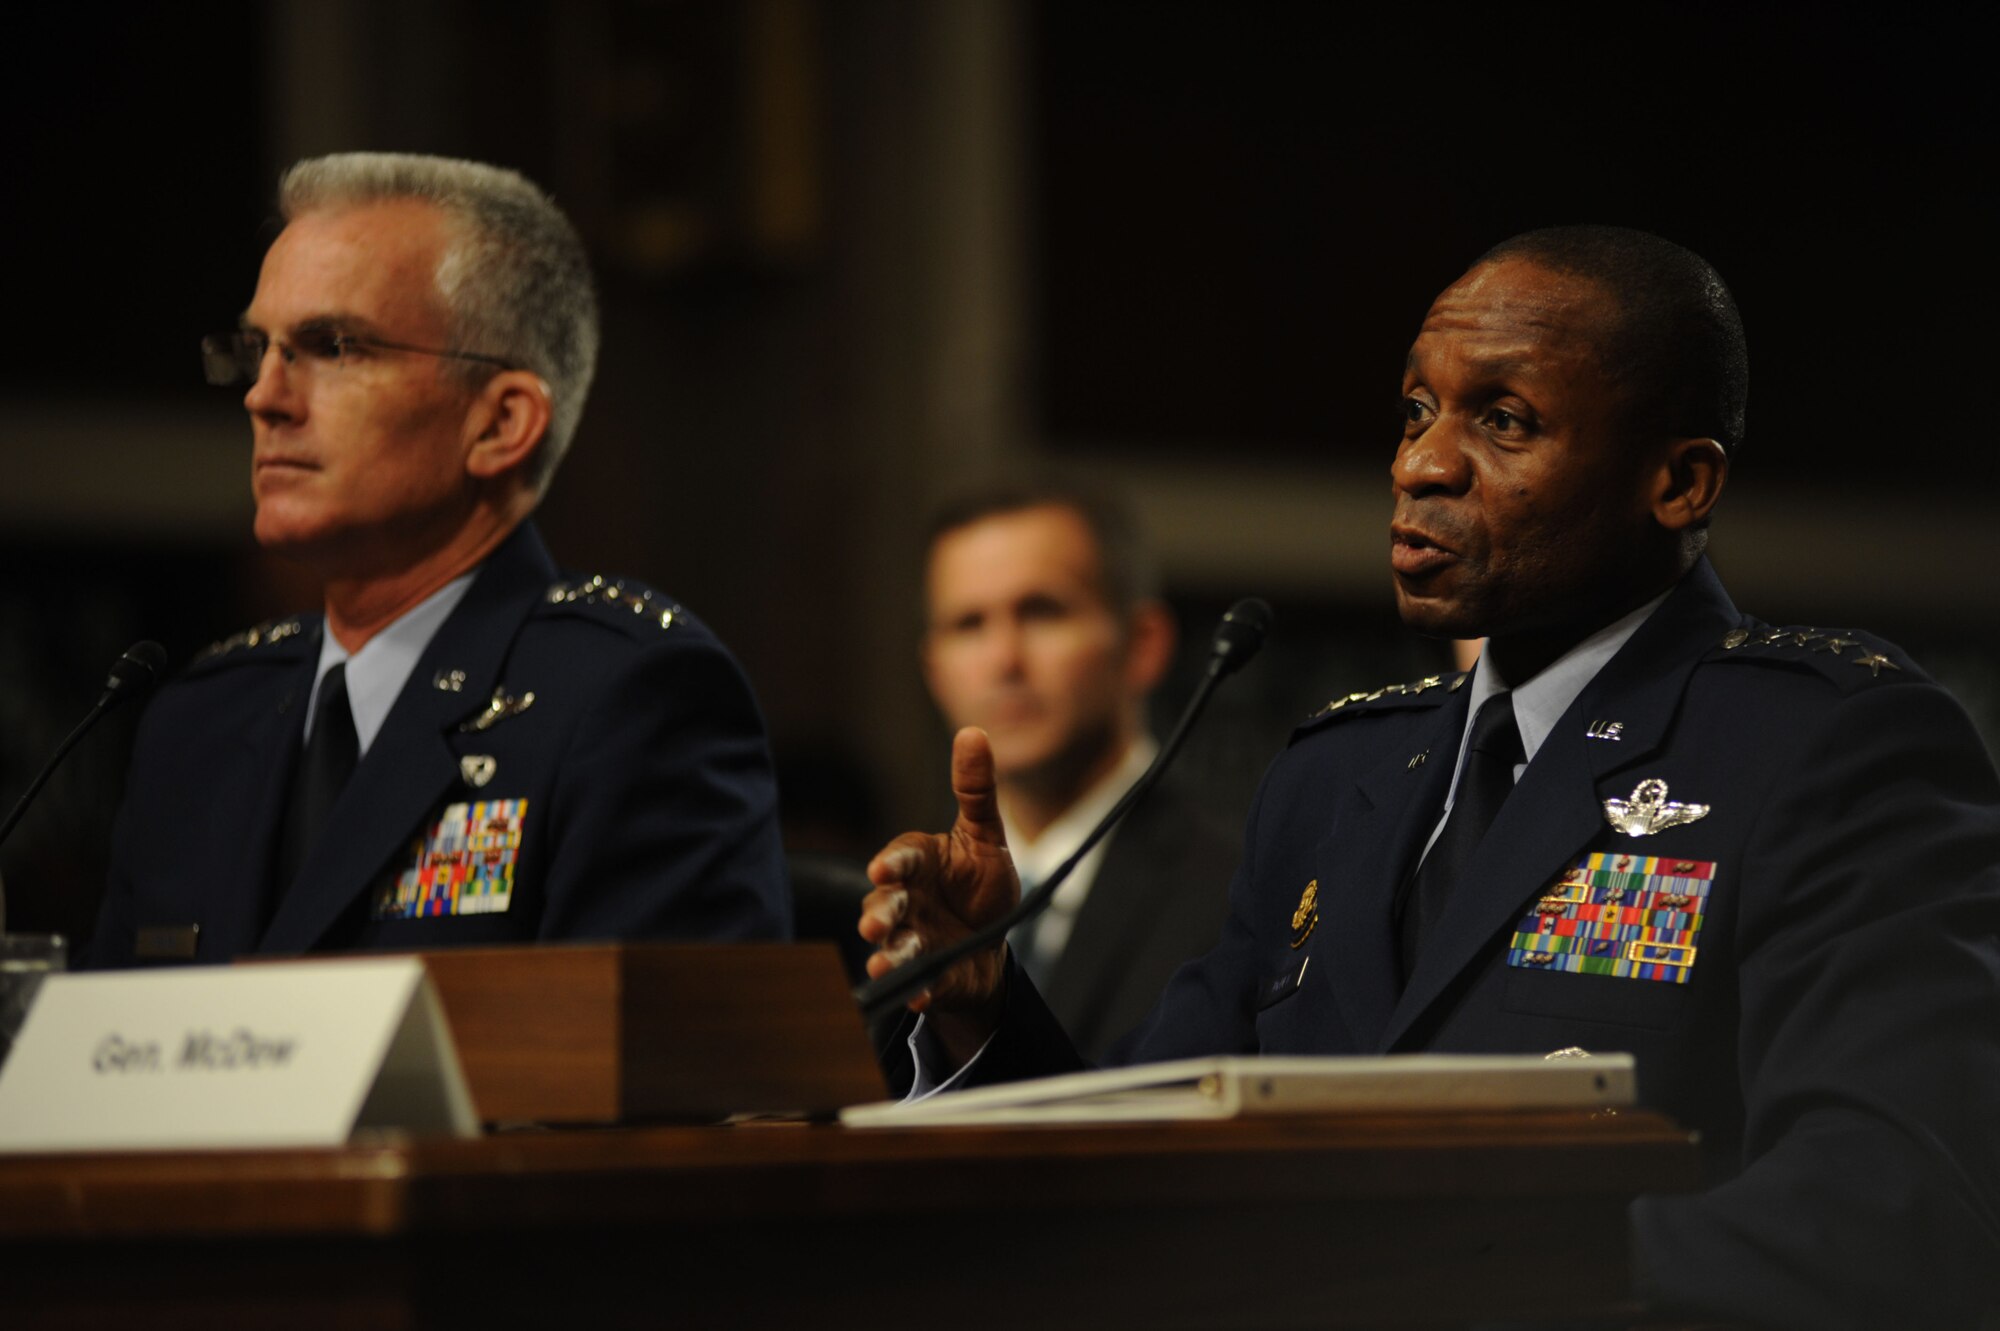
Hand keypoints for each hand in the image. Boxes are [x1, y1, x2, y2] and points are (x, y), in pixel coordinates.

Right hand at [858, 728, 1017, 1046]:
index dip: (892, 865)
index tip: (884, 871)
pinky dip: (919, 992)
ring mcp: (914, 942)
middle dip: (878, 915)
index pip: (900, 859)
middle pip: (884, 908)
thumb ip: (975, 791)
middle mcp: (906, 904)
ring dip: (889, 957)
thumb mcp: (985, 836)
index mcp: (918, 864)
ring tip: (886, 967)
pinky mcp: (929, 978)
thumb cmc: (979, 883)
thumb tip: (973, 733)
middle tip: (874, 924)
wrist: (990, 941)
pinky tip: (922, 996)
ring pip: (893, 949)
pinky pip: (920, 987)